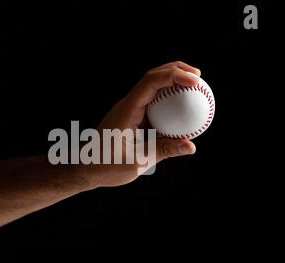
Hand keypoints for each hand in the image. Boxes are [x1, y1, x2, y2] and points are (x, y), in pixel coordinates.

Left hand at [81, 61, 200, 187]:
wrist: (85, 168)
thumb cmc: (106, 167)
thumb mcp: (138, 162)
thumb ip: (164, 150)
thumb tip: (191, 146)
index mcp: (127, 111)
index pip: (151, 82)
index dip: (174, 75)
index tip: (195, 80)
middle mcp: (127, 105)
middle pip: (152, 77)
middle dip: (175, 70)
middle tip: (199, 77)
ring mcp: (128, 110)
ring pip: (151, 86)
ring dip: (171, 82)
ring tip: (194, 87)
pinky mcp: (131, 117)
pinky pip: (151, 102)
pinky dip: (166, 99)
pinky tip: (180, 108)